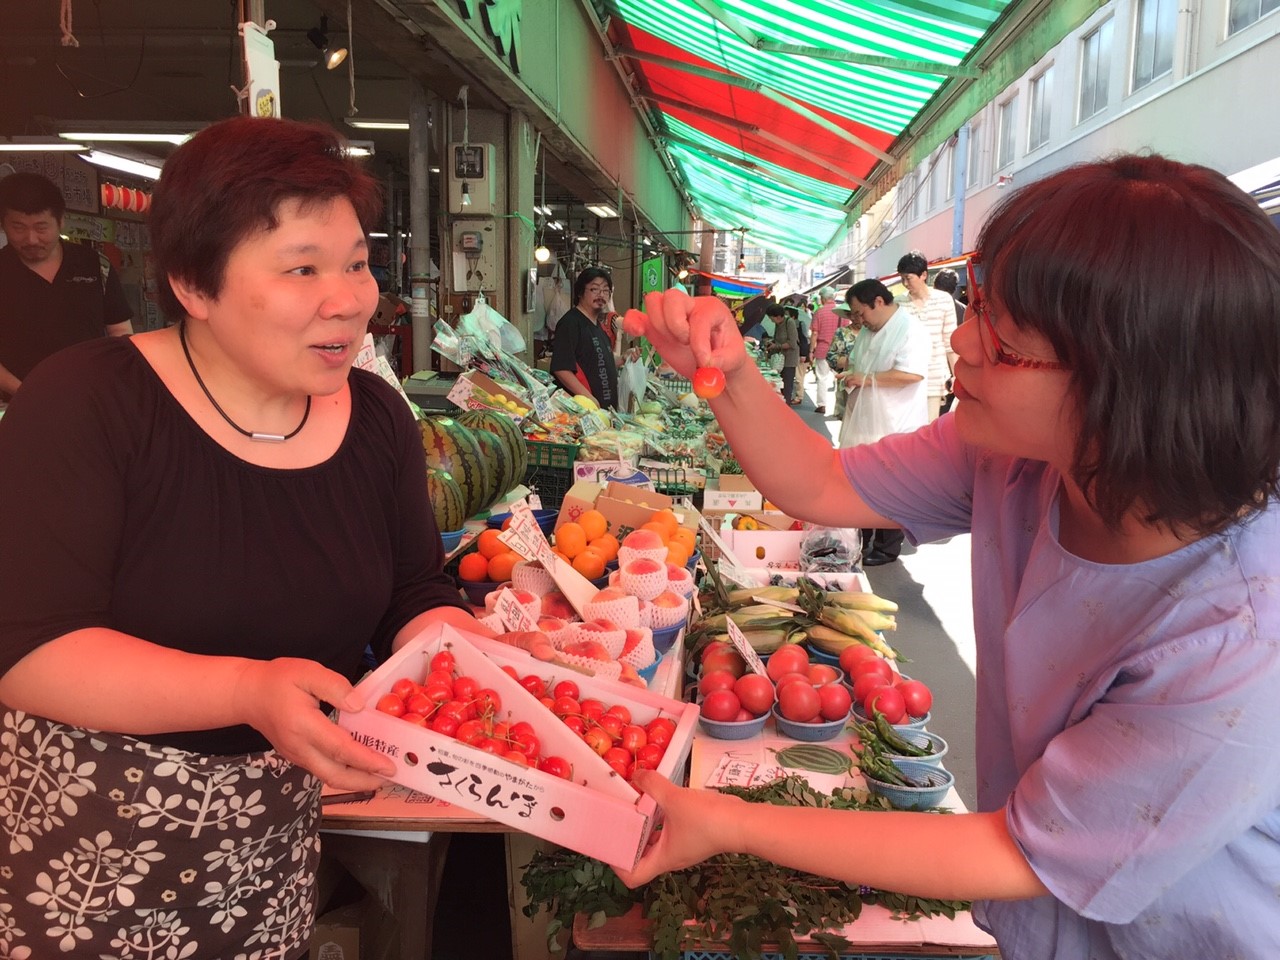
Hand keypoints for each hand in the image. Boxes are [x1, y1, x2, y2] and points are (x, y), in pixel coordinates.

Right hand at [234, 658, 396, 790]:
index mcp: (303, 725)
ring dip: (356, 780)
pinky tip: (361, 766)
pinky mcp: (297, 756)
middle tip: (391, 777)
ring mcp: (296, 755)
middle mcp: (299, 747)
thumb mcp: (308, 672)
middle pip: (334, 774)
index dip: (366, 760)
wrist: (248, 694)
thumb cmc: (279, 680)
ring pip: (329, 777)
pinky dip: (344, 773)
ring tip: (381, 776)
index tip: (388, 766)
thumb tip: (359, 706)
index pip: (339, 748)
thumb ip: (335, 687)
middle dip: (365, 780)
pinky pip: (323, 770)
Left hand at [612, 769, 746, 887]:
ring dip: (644, 828)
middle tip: (616, 822)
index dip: (618, 866)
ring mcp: (684, 846)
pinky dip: (660, 819)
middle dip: (627, 843)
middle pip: (642, 859)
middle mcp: (672, 857)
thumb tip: (637, 774)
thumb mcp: (673, 798)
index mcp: (663, 859)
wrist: (742, 822)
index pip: (633, 877)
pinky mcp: (694, 835)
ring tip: (633, 807)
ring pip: (656, 843)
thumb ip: (652, 785)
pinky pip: (669, 831)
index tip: (609, 846)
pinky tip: (657, 800)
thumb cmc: (706, 819)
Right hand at [623, 290, 744, 380]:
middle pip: (672, 297)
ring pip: (654, 302)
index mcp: (712, 309)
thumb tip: (707, 363)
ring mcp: (671, 315)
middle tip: (684, 343)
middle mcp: (690, 306)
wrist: (716, 365)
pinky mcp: (656, 327)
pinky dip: (633, 322)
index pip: (699, 316)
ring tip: (674, 343)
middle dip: (675, 324)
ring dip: (660, 326)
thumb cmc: (725, 356)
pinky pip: (637, 315)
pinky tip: (637, 332)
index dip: (699, 340)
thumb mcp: (733, 360)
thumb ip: (722, 361)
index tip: (703, 361)